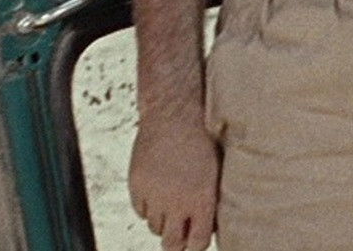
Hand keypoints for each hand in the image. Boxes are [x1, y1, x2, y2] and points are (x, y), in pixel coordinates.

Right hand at [128, 115, 218, 250]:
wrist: (176, 115)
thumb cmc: (205, 139)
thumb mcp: (215, 171)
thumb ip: (209, 199)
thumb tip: (206, 225)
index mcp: (202, 200)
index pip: (197, 242)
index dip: (196, 246)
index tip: (195, 243)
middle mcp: (177, 202)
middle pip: (171, 243)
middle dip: (176, 244)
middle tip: (179, 239)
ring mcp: (154, 195)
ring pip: (154, 227)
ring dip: (162, 223)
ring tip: (170, 210)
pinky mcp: (136, 186)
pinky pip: (140, 211)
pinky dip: (148, 208)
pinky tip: (157, 196)